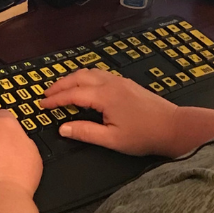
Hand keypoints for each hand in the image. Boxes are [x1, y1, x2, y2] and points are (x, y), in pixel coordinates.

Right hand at [40, 69, 178, 156]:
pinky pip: (99, 74)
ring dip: (72, 78)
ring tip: (61, 88)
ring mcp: (119, 81)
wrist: (172, 126)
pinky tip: (84, 86)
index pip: (73, 94)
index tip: (42, 104)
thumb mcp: (112, 140)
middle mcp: (110, 83)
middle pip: (78, 77)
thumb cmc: (144, 135)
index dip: (55, 99)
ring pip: (89, 72)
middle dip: (60, 84)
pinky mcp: (126, 83)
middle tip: (46, 94)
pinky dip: (85, 77)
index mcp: (105, 96)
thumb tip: (63, 128)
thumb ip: (85, 132)